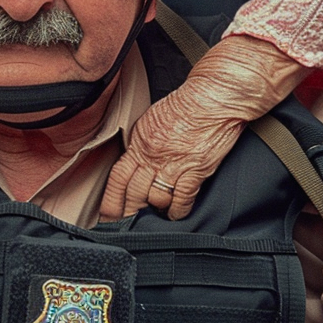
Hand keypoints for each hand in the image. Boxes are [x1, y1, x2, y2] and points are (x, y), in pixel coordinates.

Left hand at [100, 33, 305, 220]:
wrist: (214, 96)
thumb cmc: (188, 104)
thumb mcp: (153, 119)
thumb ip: (143, 143)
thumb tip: (137, 163)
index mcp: (140, 141)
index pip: (117, 178)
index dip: (111, 200)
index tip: (107, 215)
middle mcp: (153, 155)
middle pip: (134, 194)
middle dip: (129, 214)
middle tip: (127, 227)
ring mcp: (174, 163)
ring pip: (156, 200)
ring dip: (155, 212)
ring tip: (156, 218)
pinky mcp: (196, 169)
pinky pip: (182, 199)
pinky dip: (178, 211)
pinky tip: (176, 214)